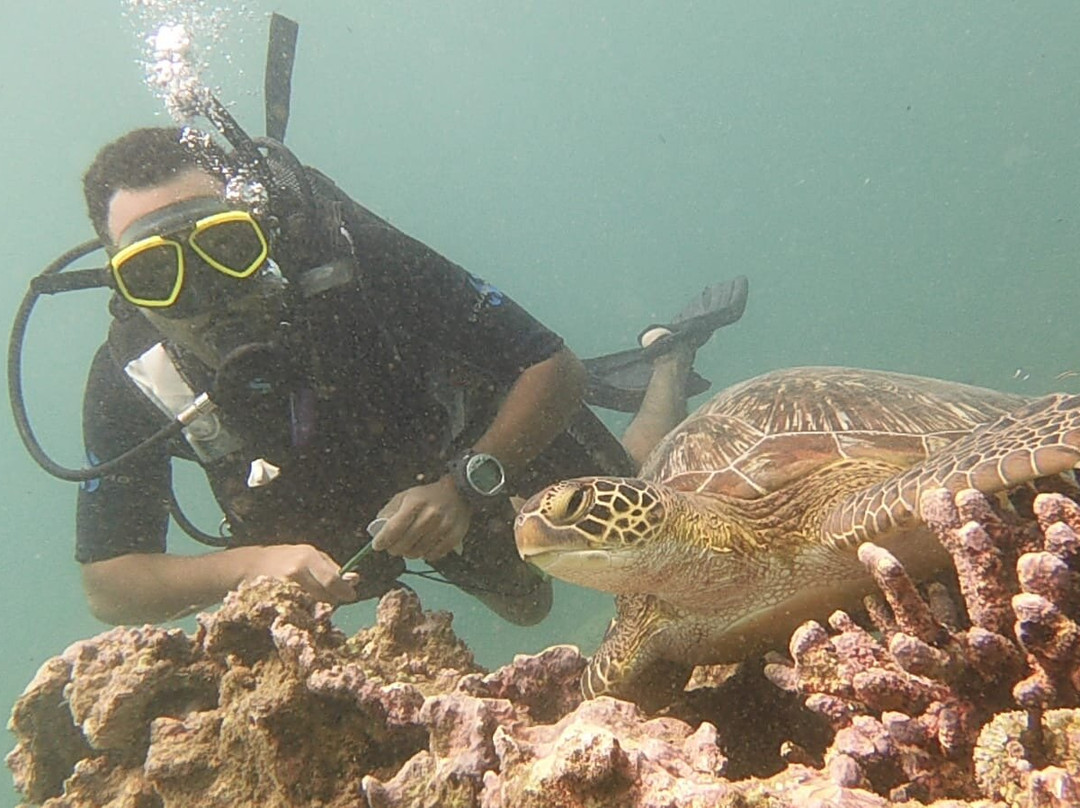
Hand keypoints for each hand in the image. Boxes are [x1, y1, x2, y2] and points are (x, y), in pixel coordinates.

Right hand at [236, 544, 357, 605]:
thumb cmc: (286, 558)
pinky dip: (305, 611)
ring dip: (319, 606)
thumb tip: (354, 580)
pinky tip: (303, 606)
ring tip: (315, 600)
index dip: (344, 591)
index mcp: (308, 557)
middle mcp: (296, 571)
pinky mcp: (275, 600)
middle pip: (323, 595)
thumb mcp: (310, 555)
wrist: (250, 565)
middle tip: (334, 599)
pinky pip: (298, 610)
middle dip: (333, 600)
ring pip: (312, 605)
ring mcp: (284, 587)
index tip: (351, 596)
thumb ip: (331, 568)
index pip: (332, 579)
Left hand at [372, 475, 470, 560]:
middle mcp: (430, 515)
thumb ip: (389, 512)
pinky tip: (423, 547)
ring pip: (418, 552)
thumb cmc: (427, 496)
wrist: (458, 492)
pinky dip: (425, 555)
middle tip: (393, 547)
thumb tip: (377, 530)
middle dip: (394, 549)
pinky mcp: (454, 536)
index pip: (393, 529)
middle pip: (404, 544)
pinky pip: (433, 555)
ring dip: (409, 553)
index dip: (382, 540)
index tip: (377, 545)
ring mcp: (444, 527)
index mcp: (415, 503)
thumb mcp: (405, 496)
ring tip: (409, 546)